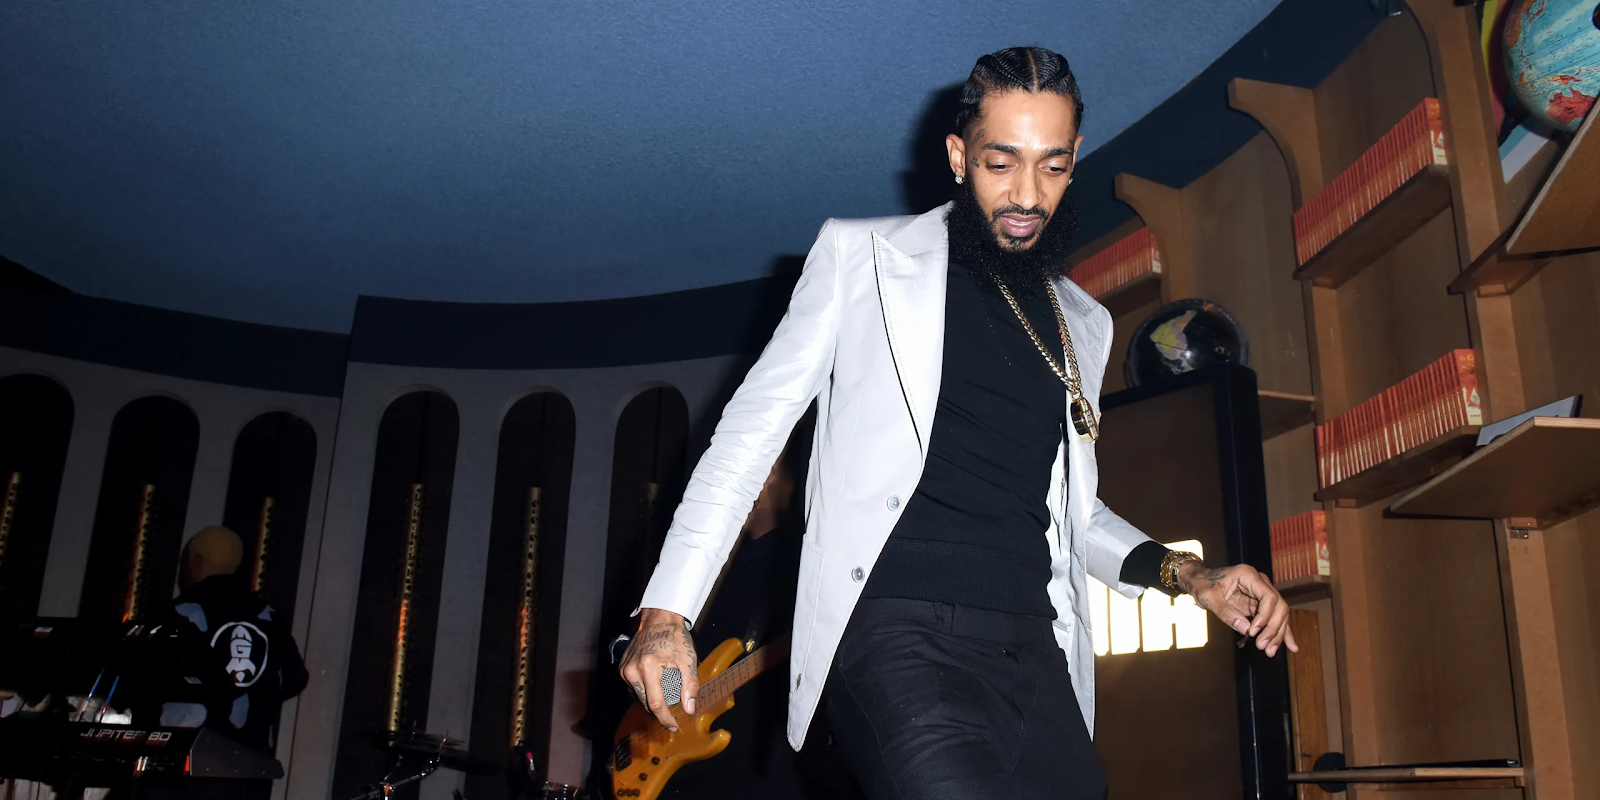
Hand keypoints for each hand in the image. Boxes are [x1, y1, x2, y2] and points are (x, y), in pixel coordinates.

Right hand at [618, 608, 699, 731]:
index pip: (655, 703)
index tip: (673, 726)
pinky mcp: (623, 667)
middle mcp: (632, 670)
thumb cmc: (674, 637)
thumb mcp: (687, 660)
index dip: (665, 718)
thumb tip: (689, 708)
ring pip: (640, 695)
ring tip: (667, 693)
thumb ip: (689, 685)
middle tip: (674, 712)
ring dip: (653, 699)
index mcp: (648, 667)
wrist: (659, 619)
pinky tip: (657, 684)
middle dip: (660, 710)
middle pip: (646, 701)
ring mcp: (625, 669)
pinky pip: (635, 686)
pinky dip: (647, 689)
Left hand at [1177, 561, 1298, 657]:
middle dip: (1273, 629)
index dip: (1265, 616)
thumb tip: (1246, 629)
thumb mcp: (1209, 598)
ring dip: (1277, 634)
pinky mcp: (1261, 604)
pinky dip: (1281, 632)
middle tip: (1262, 646)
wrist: (1200, 580)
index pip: (1269, 597)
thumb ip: (1226, 612)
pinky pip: (1274, 618)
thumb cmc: (1203, 585)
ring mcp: (1262, 593)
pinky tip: (1291, 646)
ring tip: (1270, 652)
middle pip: (1279, 607)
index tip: (1253, 632)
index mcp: (1249, 575)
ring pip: (1279, 615)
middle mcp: (1260, 582)